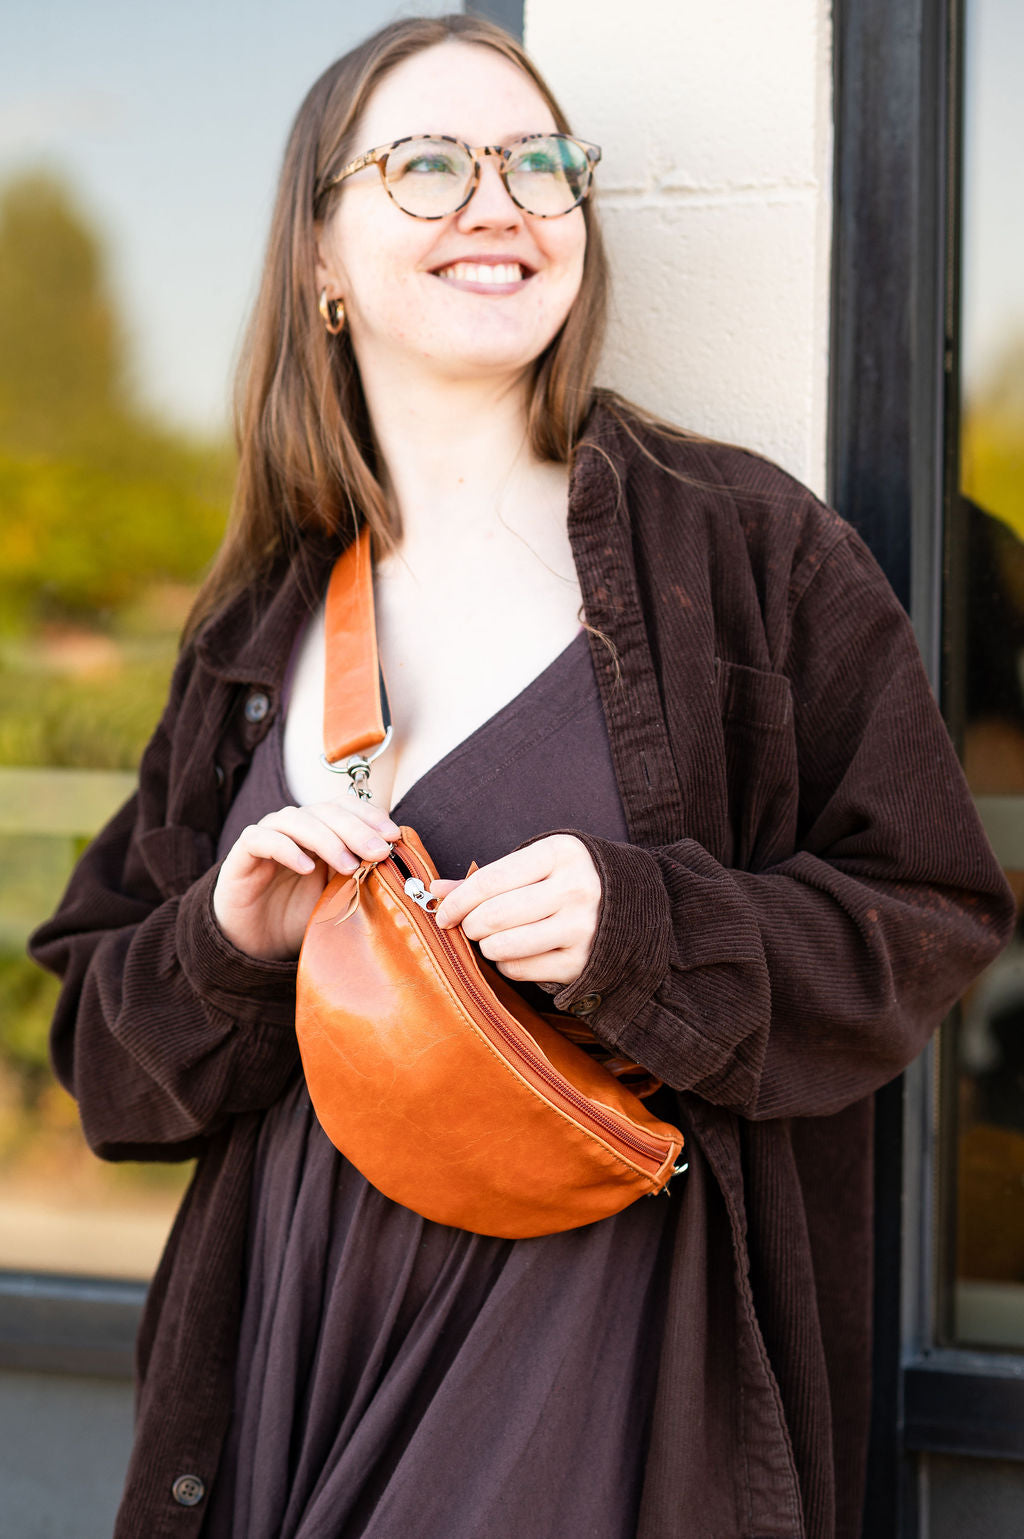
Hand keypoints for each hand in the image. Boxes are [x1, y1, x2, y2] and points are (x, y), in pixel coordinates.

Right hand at [212, 798, 400, 961]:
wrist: (255, 941)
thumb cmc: (298, 914)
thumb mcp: (337, 895)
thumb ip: (359, 875)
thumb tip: (394, 863)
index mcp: (319, 830)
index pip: (345, 807)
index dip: (370, 815)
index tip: (393, 836)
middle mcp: (294, 827)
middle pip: (325, 811)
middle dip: (356, 829)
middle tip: (377, 852)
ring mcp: (267, 836)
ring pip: (296, 820)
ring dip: (326, 839)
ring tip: (348, 865)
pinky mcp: (242, 853)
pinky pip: (262, 839)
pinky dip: (286, 849)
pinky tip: (306, 867)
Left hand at [429, 834, 601, 987]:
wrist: (636, 906)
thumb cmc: (571, 880)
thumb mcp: (538, 864)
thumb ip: (488, 876)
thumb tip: (435, 890)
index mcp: (560, 853)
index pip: (490, 880)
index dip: (457, 900)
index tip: (444, 913)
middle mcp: (575, 889)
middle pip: (493, 915)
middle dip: (470, 925)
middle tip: (470, 927)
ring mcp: (581, 928)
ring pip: (503, 946)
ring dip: (486, 946)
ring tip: (493, 939)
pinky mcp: (582, 962)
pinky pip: (521, 970)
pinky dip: (507, 965)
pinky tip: (517, 953)